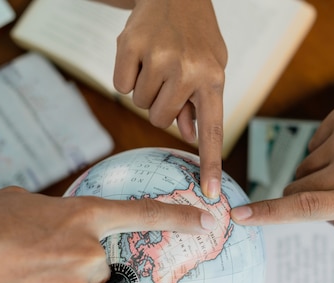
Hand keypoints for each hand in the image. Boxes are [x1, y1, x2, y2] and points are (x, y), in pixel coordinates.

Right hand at [0, 187, 215, 282]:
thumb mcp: (25, 203)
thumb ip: (61, 216)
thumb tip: (72, 230)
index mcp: (81, 216)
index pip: (142, 214)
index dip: (178, 217)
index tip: (208, 219)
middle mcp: (88, 254)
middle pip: (101, 266)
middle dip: (77, 265)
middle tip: (36, 260)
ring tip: (18, 279)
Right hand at [112, 0, 227, 197]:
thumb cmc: (195, 37)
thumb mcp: (211, 67)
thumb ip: (200, 103)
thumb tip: (189, 135)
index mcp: (213, 79)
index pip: (211, 131)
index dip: (211, 165)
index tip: (211, 194)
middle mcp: (188, 70)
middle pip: (161, 120)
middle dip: (161, 107)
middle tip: (168, 79)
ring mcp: (158, 58)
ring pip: (140, 105)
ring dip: (145, 90)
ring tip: (157, 62)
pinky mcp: (130, 47)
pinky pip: (120, 87)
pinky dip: (126, 77)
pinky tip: (140, 56)